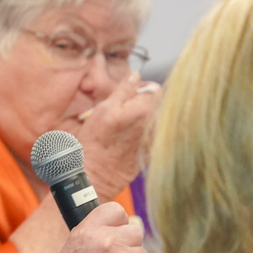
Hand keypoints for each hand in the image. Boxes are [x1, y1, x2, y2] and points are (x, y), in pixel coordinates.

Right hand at [76, 73, 160, 199]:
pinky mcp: (152, 153)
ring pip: (154, 120)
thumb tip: (135, 75)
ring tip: (123, 128)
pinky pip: (152, 135)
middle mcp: (156, 125)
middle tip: (121, 112)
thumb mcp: (104, 109)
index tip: (126, 96)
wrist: (96, 177)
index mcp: (145, 110)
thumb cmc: (95, 143)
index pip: (155, 87)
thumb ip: (123, 90)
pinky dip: (142, 134)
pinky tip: (126, 140)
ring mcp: (155, 140)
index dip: (140, 88)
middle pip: (156, 104)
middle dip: (142, 104)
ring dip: (142, 119)